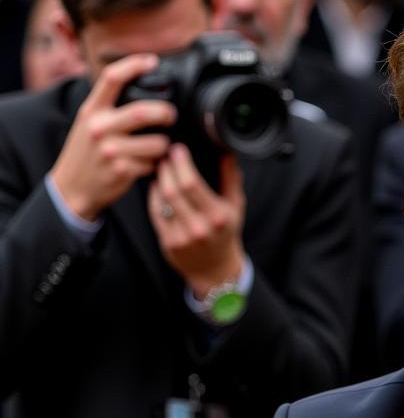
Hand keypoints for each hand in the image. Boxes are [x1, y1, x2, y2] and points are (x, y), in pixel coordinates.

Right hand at [50, 53, 175, 220]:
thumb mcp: (88, 122)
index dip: (134, 65)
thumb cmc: (86, 152)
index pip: (112, 78)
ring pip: (156, 143)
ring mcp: (111, 150)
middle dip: (166, 113)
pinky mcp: (122, 171)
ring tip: (160, 147)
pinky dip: (157, 165)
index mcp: (92, 110)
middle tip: (171, 116)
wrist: (73, 187)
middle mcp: (99, 127)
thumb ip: (108, 107)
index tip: (153, 60)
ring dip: (165, 145)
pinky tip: (149, 165)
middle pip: (143, 112)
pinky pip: (153, 164)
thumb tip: (138, 87)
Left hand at [148, 145, 245, 297]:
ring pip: (162, 200)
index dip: (181, 164)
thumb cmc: (225, 233)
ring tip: (162, 170)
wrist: (216, 268)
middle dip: (167, 169)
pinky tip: (158, 188)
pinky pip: (156, 212)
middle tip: (166, 157)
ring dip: (159, 180)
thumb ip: (231, 178)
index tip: (178, 150)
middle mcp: (200, 228)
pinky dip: (154, 196)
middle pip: (173, 190)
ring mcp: (183, 236)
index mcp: (218, 216)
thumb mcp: (235, 206)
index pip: (192, 184)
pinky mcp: (169, 242)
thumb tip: (227, 152)